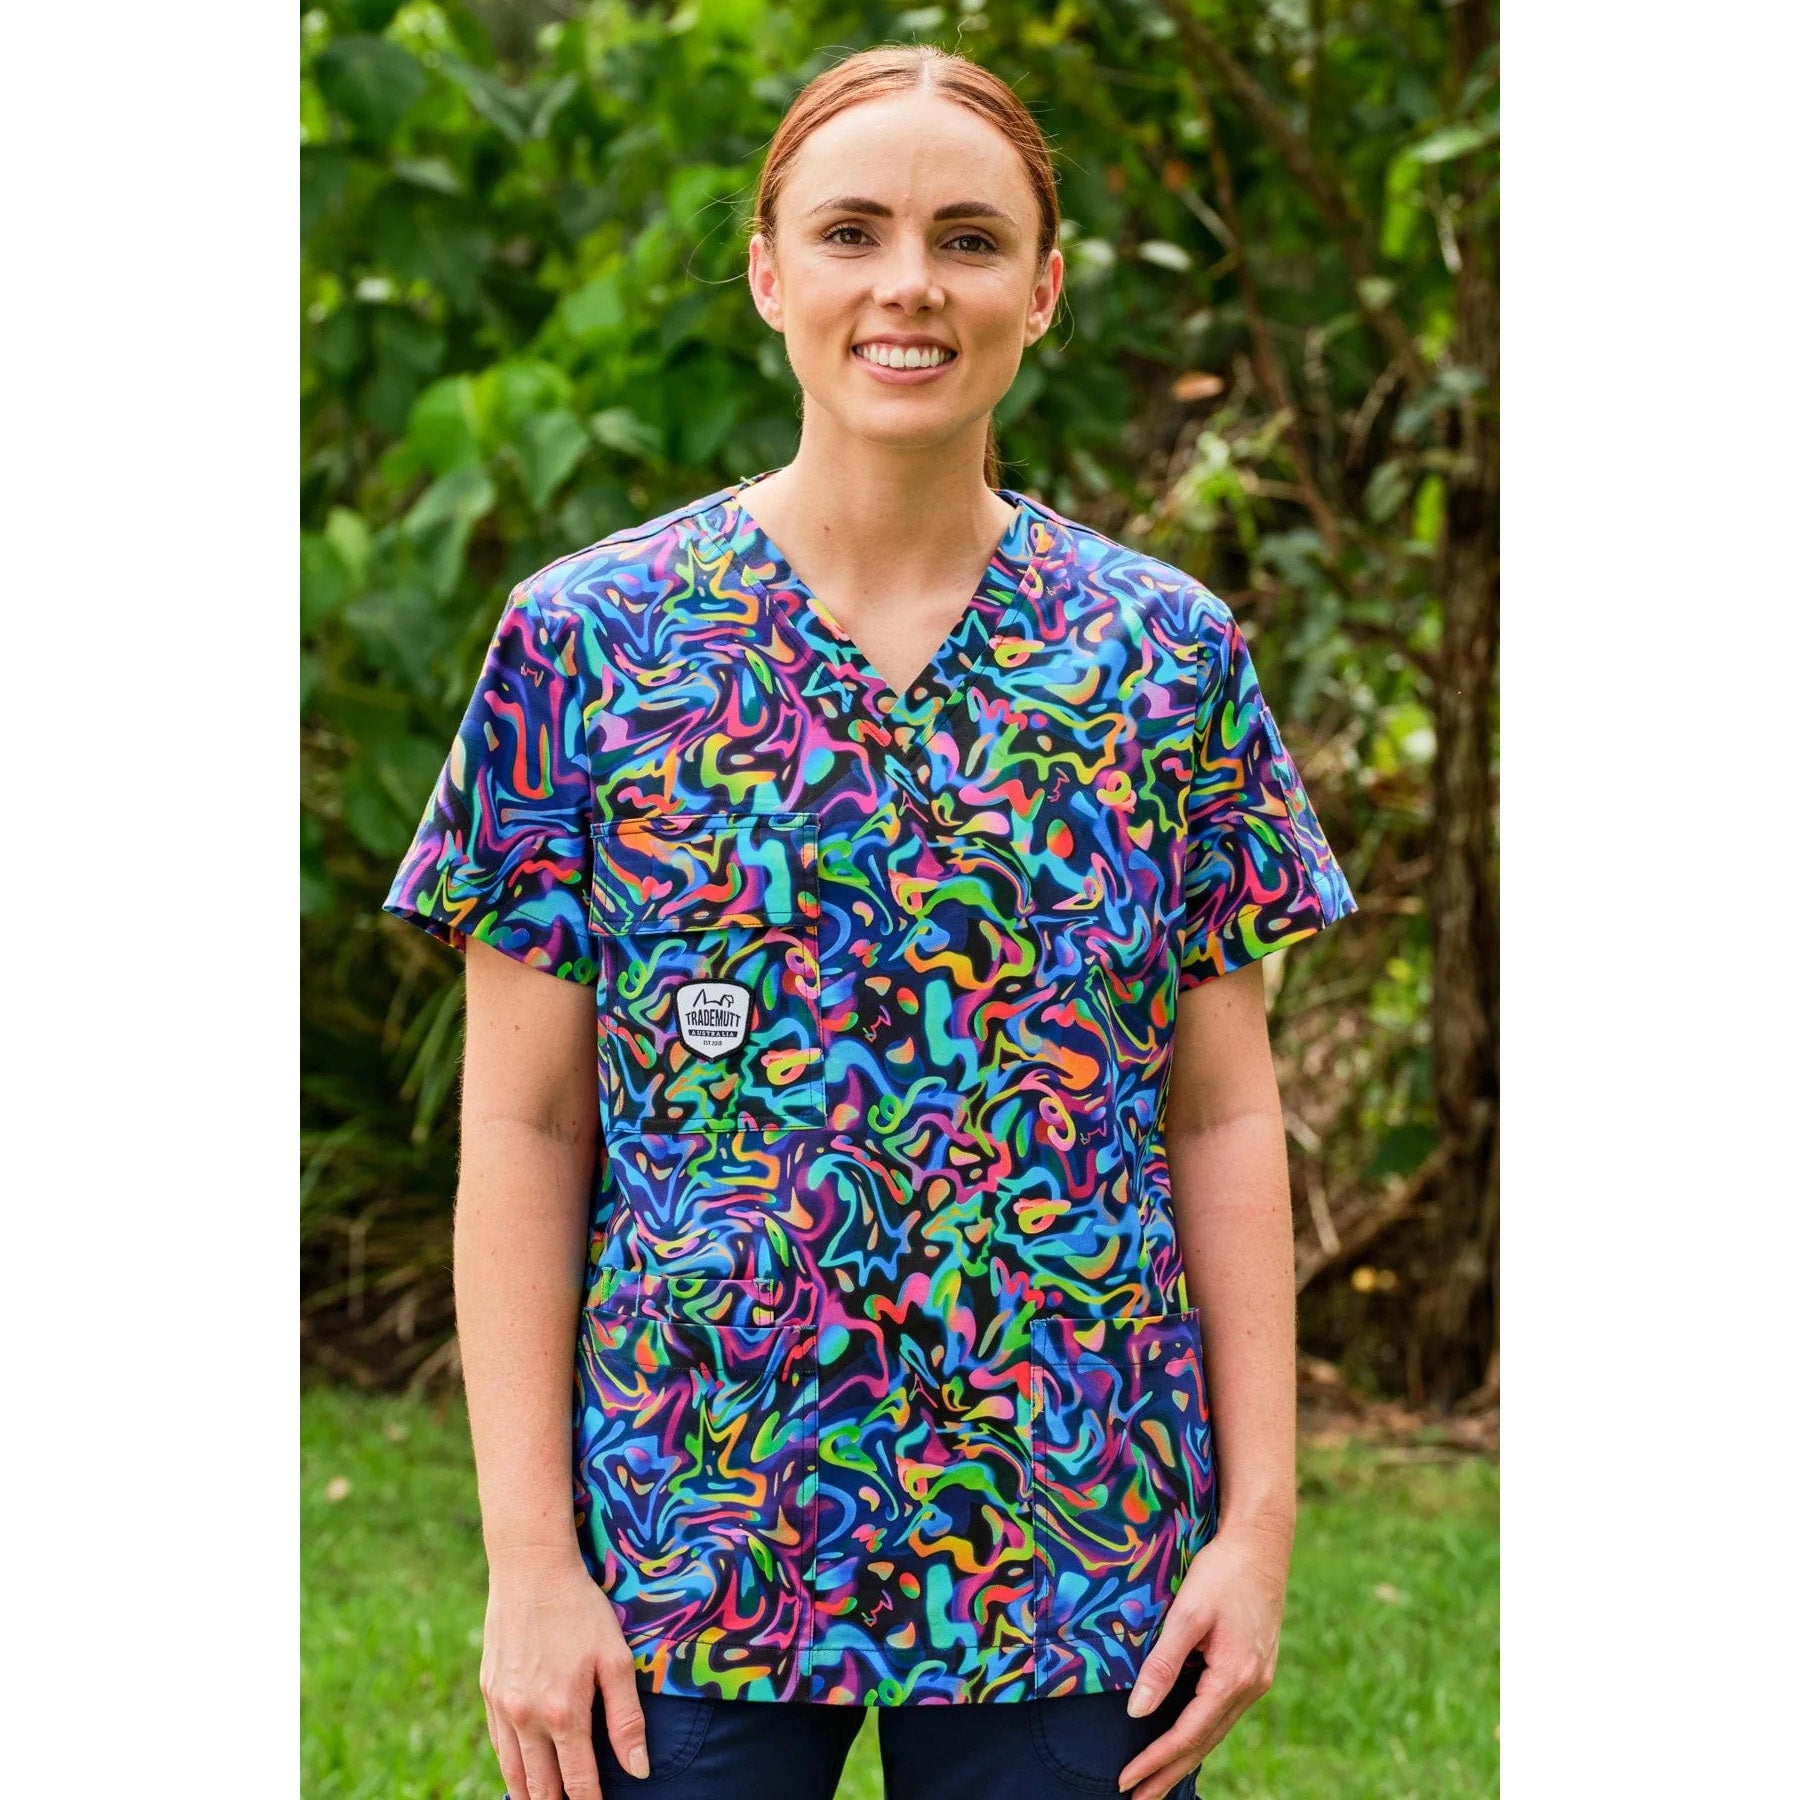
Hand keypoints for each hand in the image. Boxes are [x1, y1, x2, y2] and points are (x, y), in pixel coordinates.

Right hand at [479, 1548, 648, 1798]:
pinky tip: (520, 1774)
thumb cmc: (581, 1610)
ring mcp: (502, 1707)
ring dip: (530, 1794)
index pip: (578, 1782)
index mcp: (563, 1714)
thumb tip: (639, 1770)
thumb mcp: (616, 1658)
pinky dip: (510, 1767)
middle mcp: (527, 1719)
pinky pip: (498, 1744)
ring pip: (514, 1772)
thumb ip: (627, 1719)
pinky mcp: (488, 1692)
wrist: (531, 1571)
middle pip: (541, 1787)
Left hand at [1115, 1521, 1291, 1797]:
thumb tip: (1136, 1711)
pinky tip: (1186, 1738)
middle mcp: (1250, 1687)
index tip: (1126, 1780)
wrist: (1262, 1543)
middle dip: (1169, 1772)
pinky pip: (1223, 1712)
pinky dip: (1201, 1731)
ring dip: (1185, 1756)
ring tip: (1156, 1780)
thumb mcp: (1187, 1613)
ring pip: (1215, 1730)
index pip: (1188, 1733)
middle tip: (1136, 1798)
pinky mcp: (1255, 1668)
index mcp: (1234, 1678)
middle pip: (1203, 1742)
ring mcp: (1256, 1680)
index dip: (1155, 1760)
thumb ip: (1162, 1664)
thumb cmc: (1222, 1571)